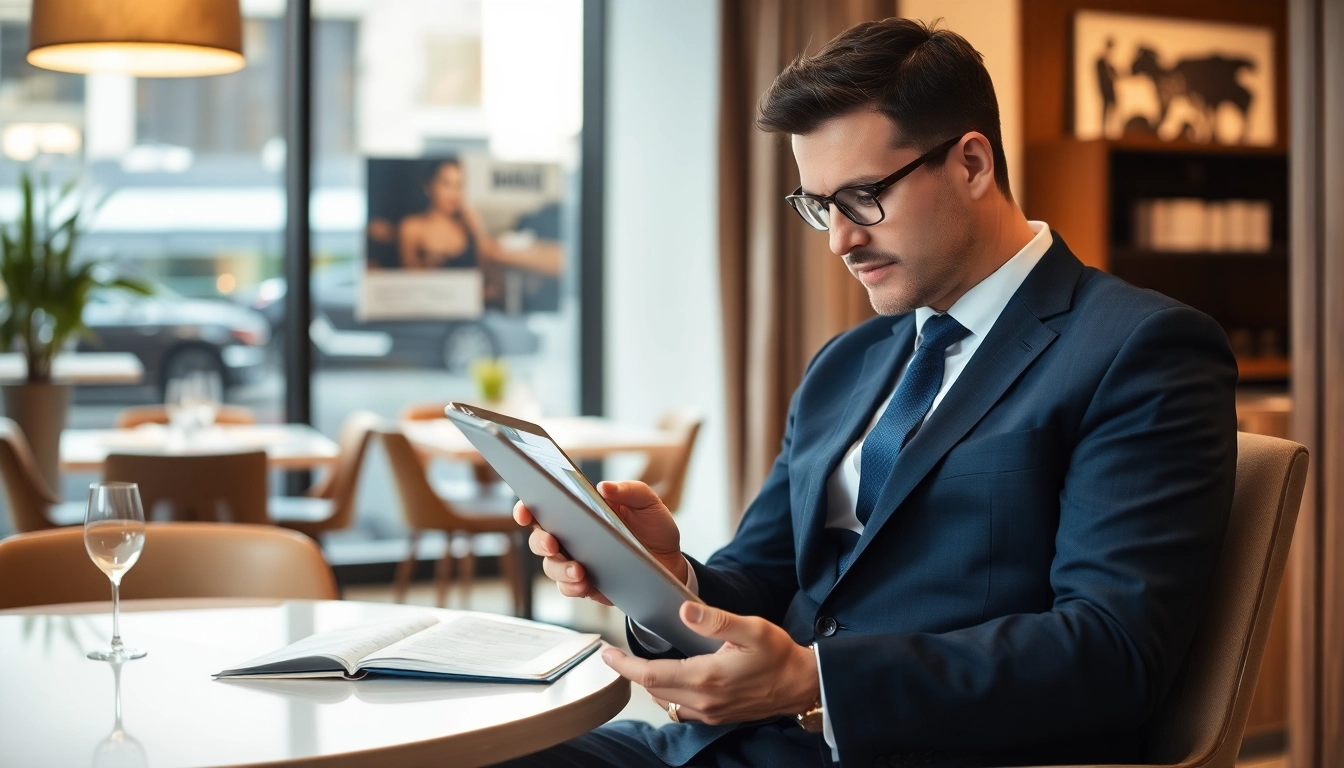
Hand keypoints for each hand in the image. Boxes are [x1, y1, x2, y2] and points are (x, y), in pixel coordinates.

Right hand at [513, 480, 687, 605]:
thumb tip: (604, 487)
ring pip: (551, 566)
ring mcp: (575, 561)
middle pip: (539, 539)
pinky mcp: (585, 584)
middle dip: (540, 541)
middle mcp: (571, 536)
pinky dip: (572, 586)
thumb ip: (630, 490)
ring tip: (579, 570)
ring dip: (560, 568)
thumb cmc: (653, 527)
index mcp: (579, 510)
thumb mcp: (648, 503)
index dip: (527, 508)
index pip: (543, 506)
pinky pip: (568, 588)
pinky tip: (585, 582)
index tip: (525, 511)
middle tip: (552, 543)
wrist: (671, 563)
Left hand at [601, 602, 820, 725]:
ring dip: (649, 684)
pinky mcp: (717, 717)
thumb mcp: (752, 629)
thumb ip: (716, 620)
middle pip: (653, 689)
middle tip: (616, 656)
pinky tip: (671, 680)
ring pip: (666, 701)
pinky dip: (668, 695)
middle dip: (632, 672)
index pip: (651, 675)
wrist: (803, 684)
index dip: (624, 665)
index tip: (607, 654)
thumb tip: (684, 611)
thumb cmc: (780, 655)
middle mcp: (704, 701)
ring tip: (639, 665)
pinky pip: (681, 710)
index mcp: (707, 677)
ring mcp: (710, 713)